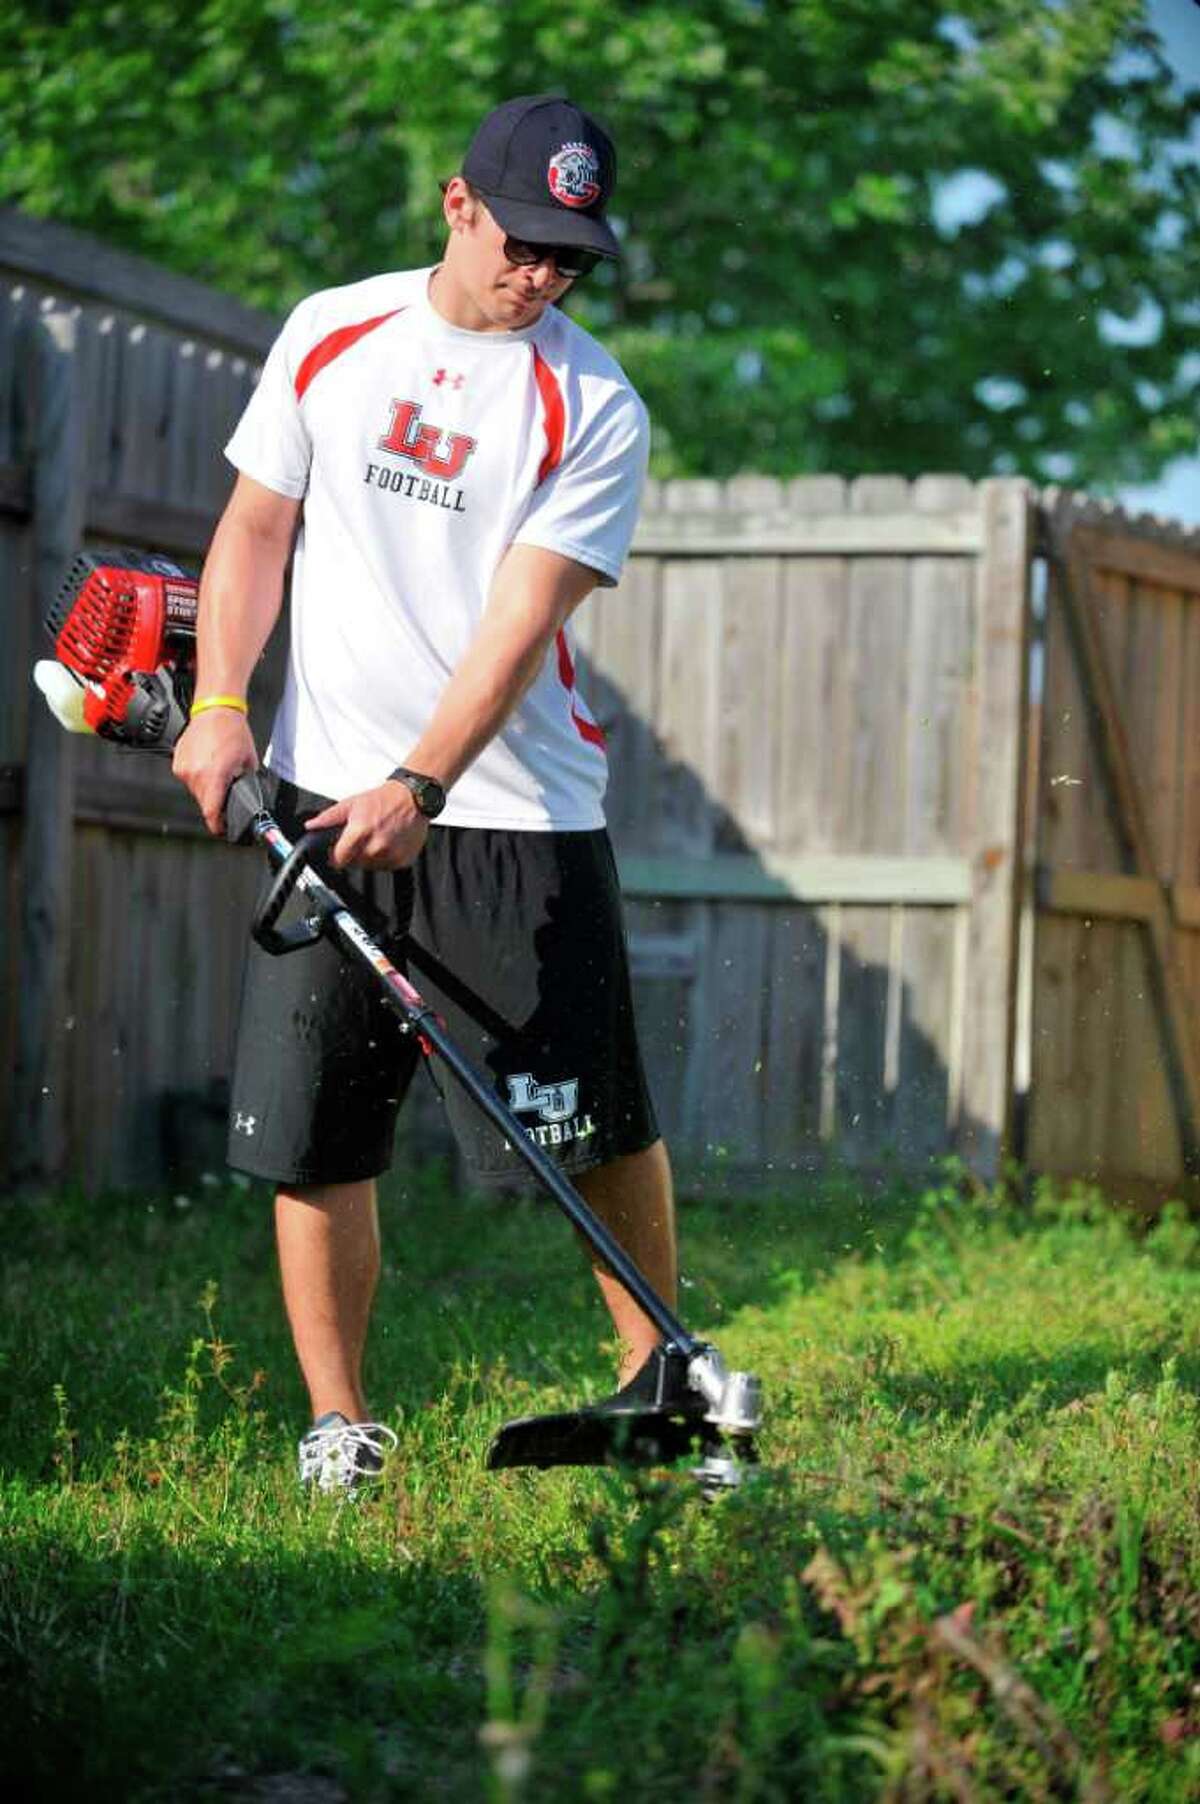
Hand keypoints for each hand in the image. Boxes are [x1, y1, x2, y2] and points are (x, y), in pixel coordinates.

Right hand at [172, 709, 257, 834]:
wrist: (215, 710)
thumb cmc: (232, 731)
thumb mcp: (248, 762)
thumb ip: (246, 783)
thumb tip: (247, 798)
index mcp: (215, 776)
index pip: (211, 812)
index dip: (217, 825)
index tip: (221, 829)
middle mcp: (195, 774)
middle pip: (204, 803)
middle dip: (215, 801)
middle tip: (225, 789)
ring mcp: (184, 769)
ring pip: (196, 792)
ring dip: (206, 788)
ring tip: (216, 770)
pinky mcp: (177, 763)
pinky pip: (188, 779)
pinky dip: (197, 776)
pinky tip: (207, 763)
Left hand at [305, 781, 429, 869]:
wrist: (413, 798)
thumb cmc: (383, 799)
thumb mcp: (351, 804)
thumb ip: (329, 817)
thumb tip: (312, 826)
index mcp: (360, 832)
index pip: (338, 860)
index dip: (336, 856)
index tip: (338, 851)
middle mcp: (376, 847)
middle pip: (354, 864)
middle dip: (354, 853)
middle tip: (362, 837)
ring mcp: (391, 855)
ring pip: (371, 866)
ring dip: (370, 856)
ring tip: (377, 837)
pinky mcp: (403, 860)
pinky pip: (387, 866)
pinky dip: (386, 857)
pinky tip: (389, 842)